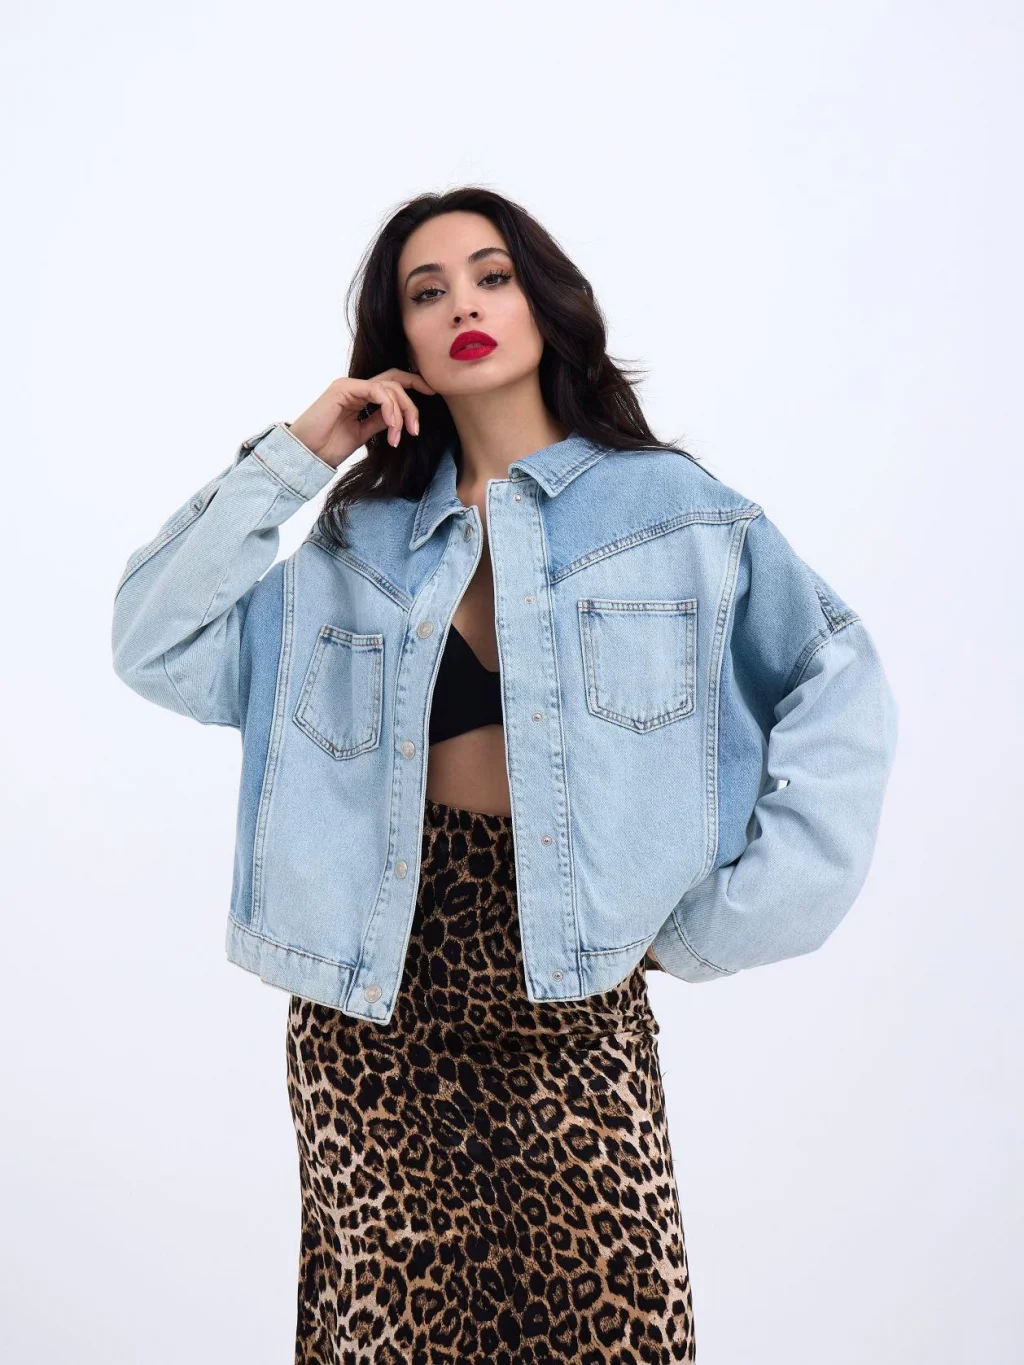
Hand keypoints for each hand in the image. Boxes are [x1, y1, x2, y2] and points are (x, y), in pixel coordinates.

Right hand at [288, 369, 436, 469]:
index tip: (432, 395)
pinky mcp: (344, 388)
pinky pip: (377, 391)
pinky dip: (390, 408)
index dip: (414, 384)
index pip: (392, 383)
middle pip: (395, 381)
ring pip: (389, 386)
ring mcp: (349, 386)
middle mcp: (355, 387)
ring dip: (401, 412)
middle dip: (412, 403)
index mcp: (360, 396)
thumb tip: (400, 416)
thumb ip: (380, 421)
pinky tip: (392, 428)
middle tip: (416, 429)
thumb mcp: (363, 434)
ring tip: (399, 436)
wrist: (306, 454)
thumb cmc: (328, 447)